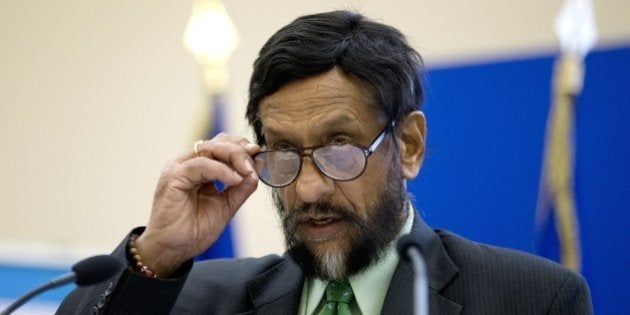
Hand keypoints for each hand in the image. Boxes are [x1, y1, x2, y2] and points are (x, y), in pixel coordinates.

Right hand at [135, 133, 259, 275]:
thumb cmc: (194, 230)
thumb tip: (258, 166)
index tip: (259, 153)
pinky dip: (222, 170)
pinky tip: (234, 179)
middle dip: (240, 149)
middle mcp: (188, 164)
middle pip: (217, 143)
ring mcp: (179, 168)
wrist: (174, 250)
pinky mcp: (173, 176)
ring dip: (234, 156)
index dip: (241, 147)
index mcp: (199, 169)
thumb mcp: (227, 205)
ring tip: (248, 171)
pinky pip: (201, 164)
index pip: (222, 146)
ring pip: (210, 148)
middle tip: (256, 160)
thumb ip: (242, 187)